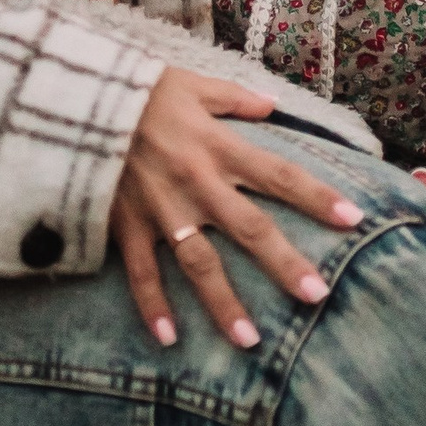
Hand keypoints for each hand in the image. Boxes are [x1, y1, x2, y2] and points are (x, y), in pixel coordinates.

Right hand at [113, 70, 364, 352]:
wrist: (71, 97)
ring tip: (251, 341)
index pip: (279, 175)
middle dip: (284, 264)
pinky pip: (141, 273)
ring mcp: (160, 209)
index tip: (353, 219)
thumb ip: (233, 98)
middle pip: (250, 228)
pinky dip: (153, 307)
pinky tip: (169, 339)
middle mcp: (196, 183)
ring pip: (199, 264)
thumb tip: (271, 104)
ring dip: (225, 304)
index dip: (316, 197)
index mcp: (218, 146)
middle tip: (317, 296)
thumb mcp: (190, 83)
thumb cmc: (135, 88)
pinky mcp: (125, 225)